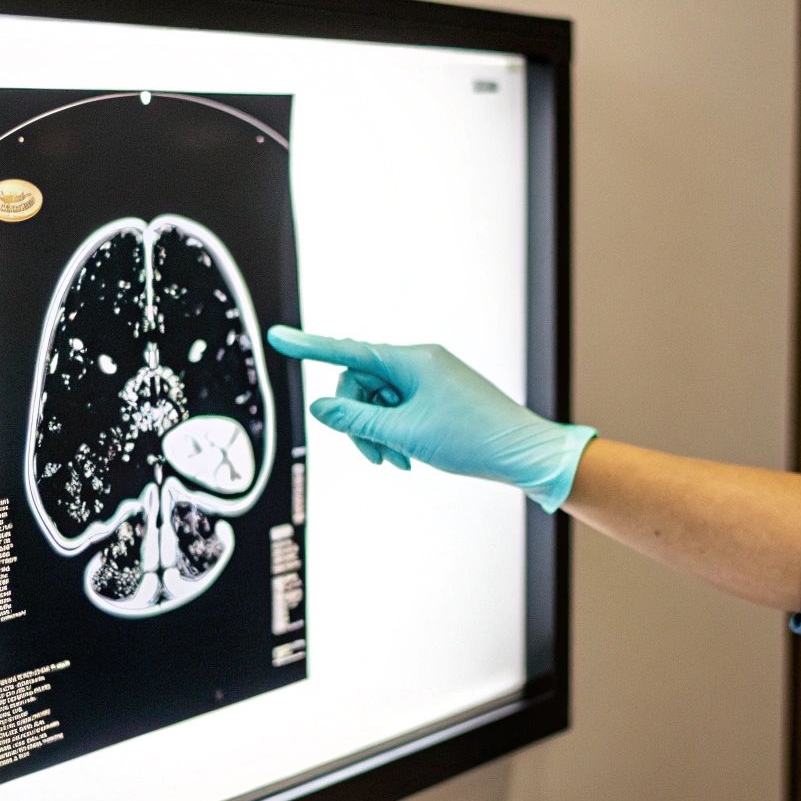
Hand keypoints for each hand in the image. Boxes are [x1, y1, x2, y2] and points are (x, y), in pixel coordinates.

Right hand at [266, 326, 596, 511]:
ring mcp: (429, 377)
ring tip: (397, 462)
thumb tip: (320, 407)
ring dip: (378, 433)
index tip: (277, 338)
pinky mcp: (438, 394)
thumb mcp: (404, 434)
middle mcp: (419, 361)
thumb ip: (356, 420)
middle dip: (358, 421)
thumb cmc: (469, 439)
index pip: (347, 351)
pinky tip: (409, 457)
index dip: (309, 348)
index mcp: (410, 360)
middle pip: (360, 384)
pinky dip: (396, 432)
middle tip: (375, 457)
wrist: (522, 452)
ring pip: (379, 401)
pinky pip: (400, 407)